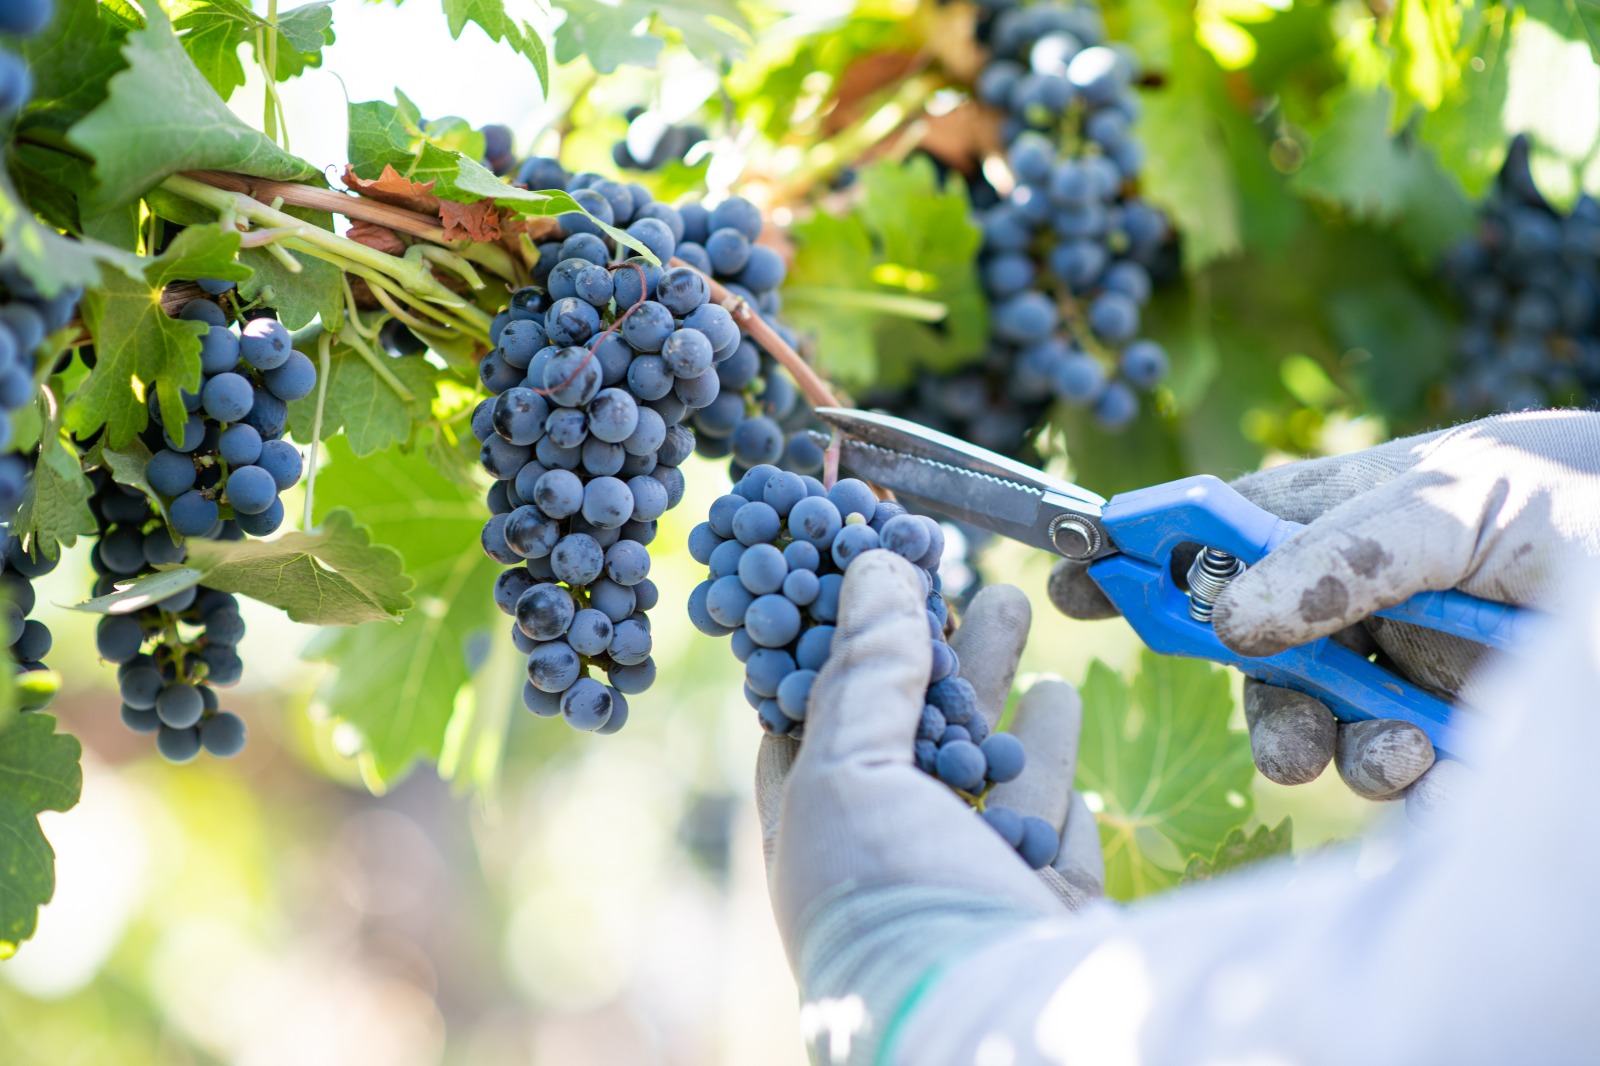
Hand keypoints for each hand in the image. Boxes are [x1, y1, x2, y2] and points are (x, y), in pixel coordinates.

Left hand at [754, 552, 1101, 1054]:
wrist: (1002, 1029)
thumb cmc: (896, 902)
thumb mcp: (851, 768)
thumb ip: (869, 668)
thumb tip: (878, 567)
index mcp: (815, 833)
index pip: (818, 719)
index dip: (843, 643)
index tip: (871, 578)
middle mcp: (888, 861)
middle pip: (914, 731)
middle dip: (940, 651)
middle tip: (965, 579)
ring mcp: (971, 888)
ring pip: (988, 770)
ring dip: (1002, 691)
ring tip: (1015, 609)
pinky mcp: (1044, 910)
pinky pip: (1049, 830)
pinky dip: (1055, 770)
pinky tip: (1060, 710)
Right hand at [1049, 410, 1599, 808]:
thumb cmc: (1559, 498)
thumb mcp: (1445, 507)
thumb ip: (1335, 557)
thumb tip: (1226, 620)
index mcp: (1329, 515)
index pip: (1207, 531)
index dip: (1137, 553)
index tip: (1073, 575)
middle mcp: (1345, 593)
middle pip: (1245, 649)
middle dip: (1247, 693)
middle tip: (1275, 728)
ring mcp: (1389, 662)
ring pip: (1306, 722)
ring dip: (1324, 747)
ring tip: (1375, 754)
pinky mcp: (1437, 728)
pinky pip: (1380, 771)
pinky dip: (1394, 782)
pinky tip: (1429, 767)